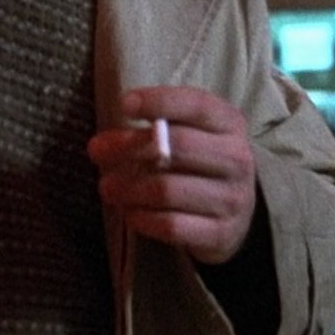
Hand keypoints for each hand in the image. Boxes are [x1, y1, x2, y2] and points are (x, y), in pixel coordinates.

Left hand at [87, 86, 256, 264]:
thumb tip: (102, 145)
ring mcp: (233, 198)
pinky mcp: (221, 233)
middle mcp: (237, 158)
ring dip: (128, 188)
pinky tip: (130, 213)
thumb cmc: (200, 163)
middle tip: (96, 152)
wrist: (237, 214)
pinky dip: (143, 219)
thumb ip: (154, 131)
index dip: (159, 101)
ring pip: (168, 190)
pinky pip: (171, 225)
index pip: (196, 105)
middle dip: (129, 147)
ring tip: (107, 187)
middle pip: (177, 147)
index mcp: (229, 123)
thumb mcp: (190, 135)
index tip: (124, 104)